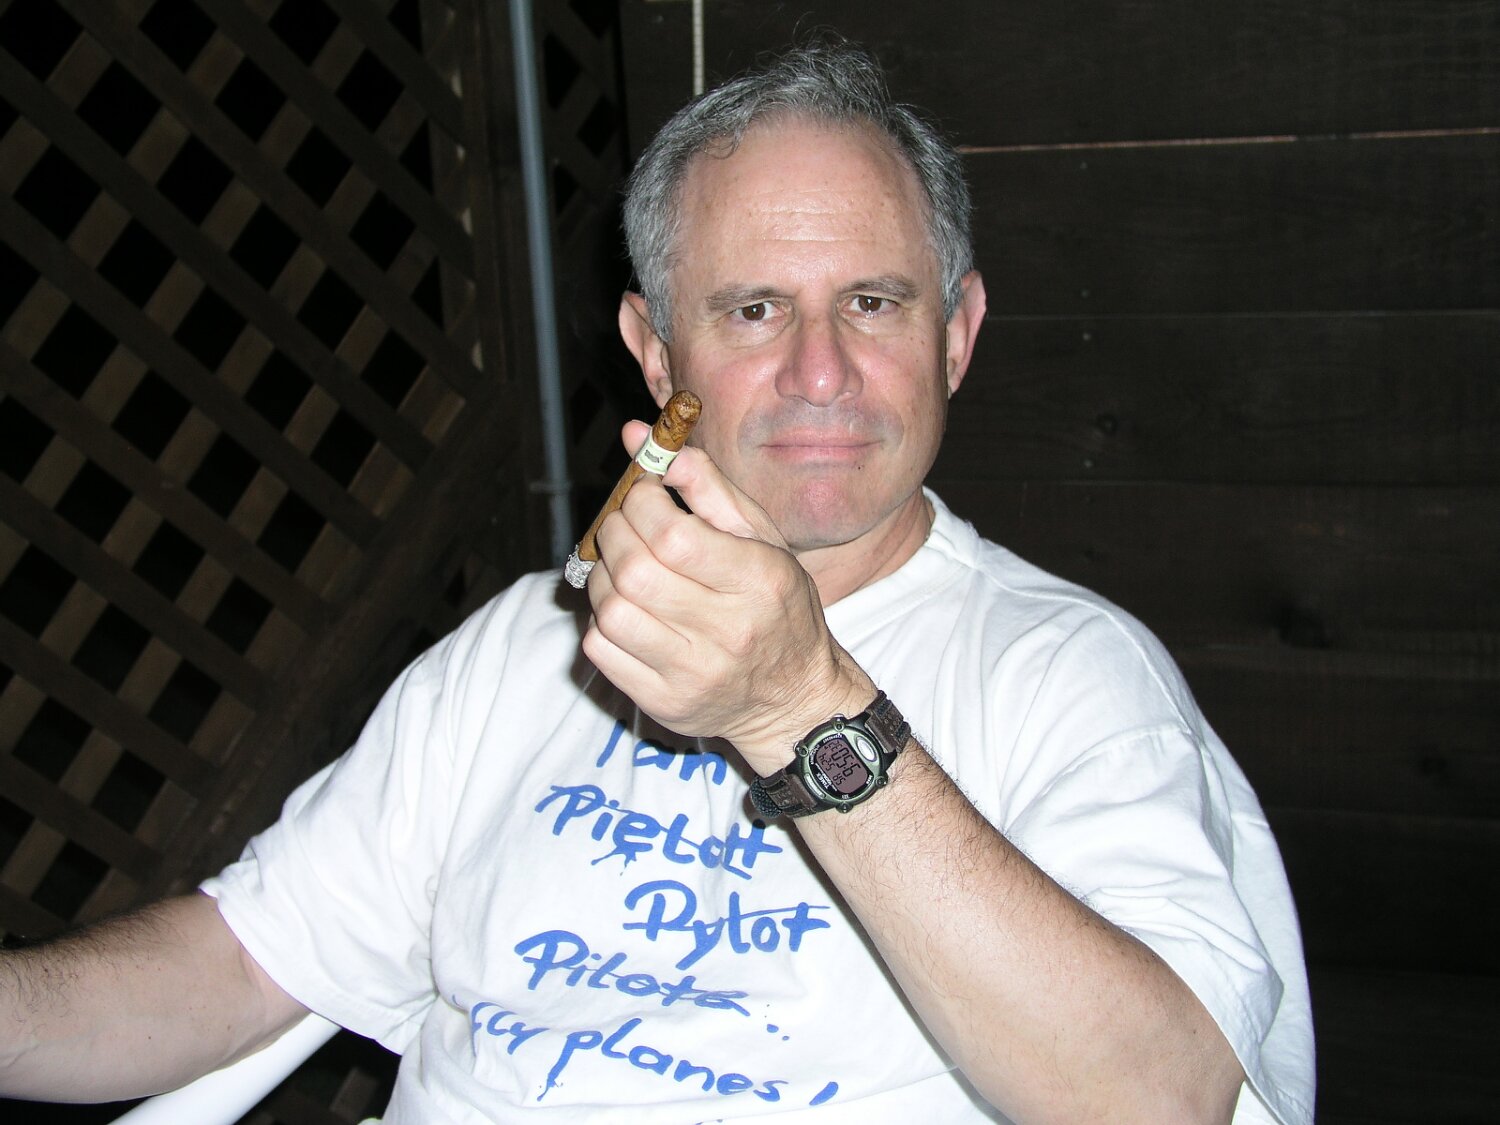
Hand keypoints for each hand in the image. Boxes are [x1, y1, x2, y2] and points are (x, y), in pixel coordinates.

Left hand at [582, 422, 872, 772]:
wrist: (793, 700)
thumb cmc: (778, 606)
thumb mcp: (762, 539)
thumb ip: (707, 485)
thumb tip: (640, 438)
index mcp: (760, 581)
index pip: (673, 534)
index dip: (641, 502)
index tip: (644, 494)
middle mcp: (730, 632)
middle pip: (636, 571)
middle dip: (615, 532)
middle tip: (625, 524)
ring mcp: (693, 674)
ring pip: (611, 610)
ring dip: (602, 576)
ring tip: (624, 567)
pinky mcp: (663, 703)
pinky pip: (600, 650)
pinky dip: (600, 620)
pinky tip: (626, 609)